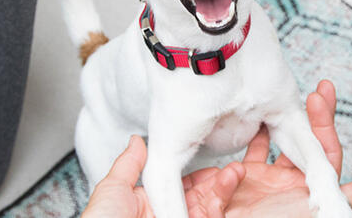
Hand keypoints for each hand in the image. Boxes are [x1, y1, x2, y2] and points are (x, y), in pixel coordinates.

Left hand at [82, 135, 245, 217]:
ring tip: (237, 171)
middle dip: (219, 180)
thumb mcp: (114, 189)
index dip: (201, 174)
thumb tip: (137, 141)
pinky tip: (231, 188)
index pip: (182, 187)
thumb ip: (130, 164)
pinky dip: (224, 204)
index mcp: (150, 205)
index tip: (214, 163)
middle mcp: (169, 217)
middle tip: (233, 166)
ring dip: (226, 188)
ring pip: (211, 207)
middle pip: (202, 197)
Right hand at [225, 80, 351, 217]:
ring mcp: (266, 177)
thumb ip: (343, 198)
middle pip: (304, 139)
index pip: (323, 149)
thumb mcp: (315, 213)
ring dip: (281, 119)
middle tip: (319, 88)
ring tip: (282, 98)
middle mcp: (290, 180)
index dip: (325, 121)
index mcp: (309, 188)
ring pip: (276, 139)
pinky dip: (250, 138)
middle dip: (309, 112)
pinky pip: (248, 151)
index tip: (321, 94)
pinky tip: (251, 133)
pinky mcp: (242, 176)